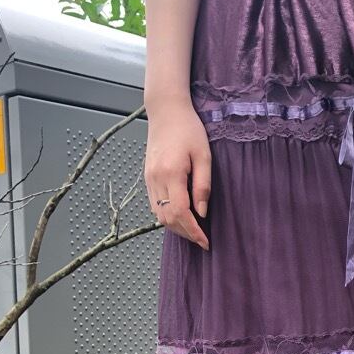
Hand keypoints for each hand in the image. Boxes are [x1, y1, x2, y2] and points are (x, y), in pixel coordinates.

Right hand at [144, 102, 211, 248]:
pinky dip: (166, 216)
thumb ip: (203, 185)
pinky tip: (180, 217)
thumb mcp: (204, 156)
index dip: (193, 231)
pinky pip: (154, 205)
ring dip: (175, 227)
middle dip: (185, 233)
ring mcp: (149, 179)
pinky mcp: (147, 177)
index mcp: (171, 174)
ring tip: (193, 231)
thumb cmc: (189, 129)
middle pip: (168, 218)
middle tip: (202, 239)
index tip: (205, 242)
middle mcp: (156, 179)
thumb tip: (202, 213)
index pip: (181, 213)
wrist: (166, 111)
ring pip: (159, 215)